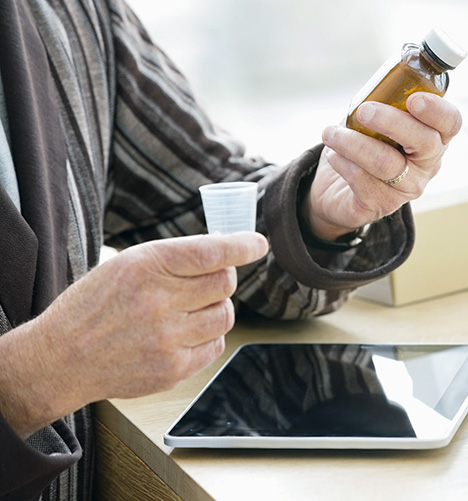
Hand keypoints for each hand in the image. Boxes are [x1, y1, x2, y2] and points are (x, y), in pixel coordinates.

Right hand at [0, 232, 267, 437]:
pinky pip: (215, 345)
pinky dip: (207, 337)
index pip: (210, 253)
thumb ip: (173, 258)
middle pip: (224, 283)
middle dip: (221, 279)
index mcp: (145, 267)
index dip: (241, 247)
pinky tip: (183, 334)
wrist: (61, 360)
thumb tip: (225, 249)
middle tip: (202, 284)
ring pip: (225, 315)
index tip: (258, 244)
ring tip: (190, 310)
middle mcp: (158, 302)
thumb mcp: (125, 265)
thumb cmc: (95, 306)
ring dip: (216, 309)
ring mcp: (167, 339)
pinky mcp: (173, 369)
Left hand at [305, 92, 462, 239]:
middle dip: (392, 122)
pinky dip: (342, 162)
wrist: (337, 188)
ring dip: (354, 143)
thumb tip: (372, 87)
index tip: (414, 99)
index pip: (450, 123)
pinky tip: (334, 155)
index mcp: (433, 138)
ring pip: (386, 163)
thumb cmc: (363, 146)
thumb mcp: (375, 121)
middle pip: (424, 142)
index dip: (437, 110)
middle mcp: (427, 165)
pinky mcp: (381, 205)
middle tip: (364, 110)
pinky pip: (362, 181)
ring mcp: (406, 189)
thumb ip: (381, 102)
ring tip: (331, 133)